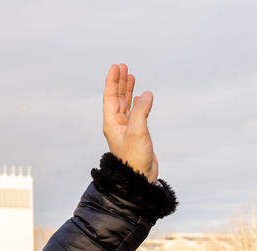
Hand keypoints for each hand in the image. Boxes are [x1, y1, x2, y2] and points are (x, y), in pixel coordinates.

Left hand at [102, 63, 157, 181]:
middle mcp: (117, 125)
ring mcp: (126, 129)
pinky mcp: (136, 134)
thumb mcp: (138, 132)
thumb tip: (146, 94)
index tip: (116, 67)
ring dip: (128, 90)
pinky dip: (137, 103)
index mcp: (112, 123)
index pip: (111, 97)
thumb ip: (141, 111)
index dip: (113, 81)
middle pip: (117, 98)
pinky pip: (135, 113)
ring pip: (125, 104)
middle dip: (120, 82)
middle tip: (123, 66)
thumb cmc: (134, 158)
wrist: (138, 178)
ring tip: (131, 76)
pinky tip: (139, 97)